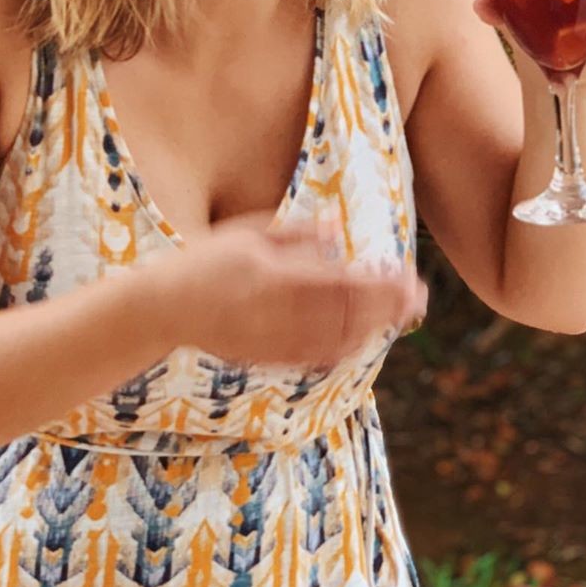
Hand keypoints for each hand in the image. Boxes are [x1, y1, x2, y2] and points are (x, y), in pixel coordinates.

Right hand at [168, 207, 427, 370]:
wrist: (166, 309)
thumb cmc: (207, 261)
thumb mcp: (249, 233)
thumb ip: (297, 233)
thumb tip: (338, 228)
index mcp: (278, 277)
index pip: (346, 284)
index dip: (383, 284)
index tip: (408, 275)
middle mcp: (282, 313)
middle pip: (352, 315)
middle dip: (391, 307)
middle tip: (419, 297)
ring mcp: (278, 340)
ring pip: (341, 339)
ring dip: (376, 327)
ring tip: (398, 312)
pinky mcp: (272, 357)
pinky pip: (321, 356)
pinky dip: (349, 345)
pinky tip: (363, 334)